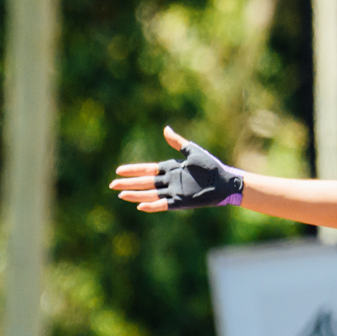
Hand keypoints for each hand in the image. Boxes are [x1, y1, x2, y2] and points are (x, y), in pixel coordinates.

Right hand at [110, 126, 244, 210]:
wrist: (224, 181)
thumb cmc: (211, 166)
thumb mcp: (192, 151)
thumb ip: (178, 142)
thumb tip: (165, 129)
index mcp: (171, 169)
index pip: (147, 170)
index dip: (133, 170)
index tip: (119, 170)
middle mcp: (170, 181)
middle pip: (145, 182)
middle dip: (129, 184)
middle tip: (112, 185)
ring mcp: (174, 192)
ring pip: (150, 194)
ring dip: (136, 195)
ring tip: (121, 195)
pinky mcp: (181, 201)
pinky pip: (163, 204)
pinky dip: (152, 205)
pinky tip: (140, 206)